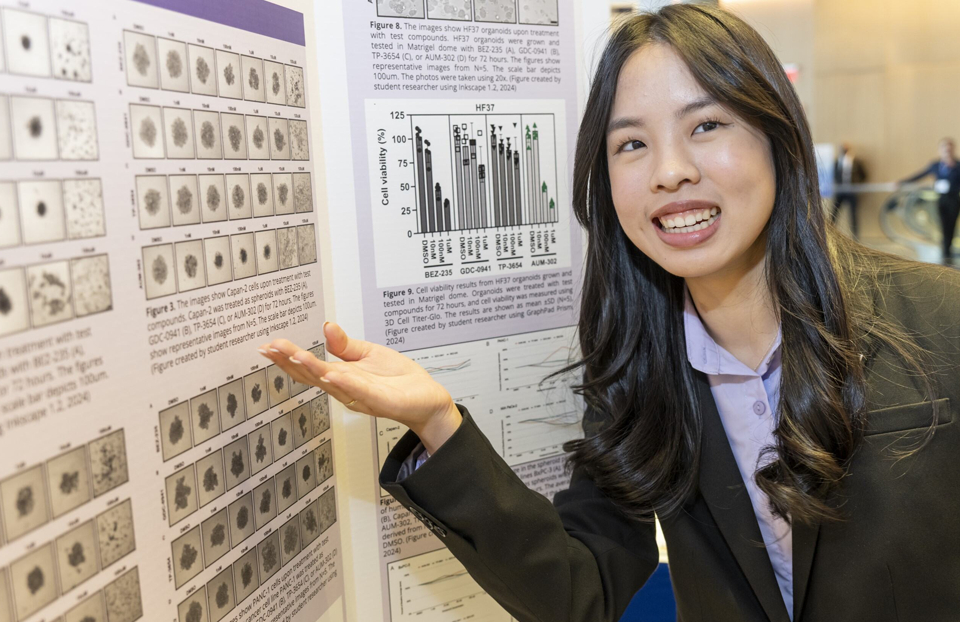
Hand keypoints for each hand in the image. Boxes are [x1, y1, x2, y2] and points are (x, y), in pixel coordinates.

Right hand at [258, 322, 461, 452]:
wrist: (426, 397)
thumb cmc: (398, 378)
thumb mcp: (368, 353)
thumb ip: (345, 344)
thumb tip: (326, 326)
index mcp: (342, 376)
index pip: (310, 366)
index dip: (288, 357)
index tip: (269, 345)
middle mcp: (346, 388)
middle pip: (313, 376)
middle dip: (291, 362)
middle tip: (271, 348)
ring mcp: (361, 396)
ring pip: (332, 383)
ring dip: (313, 370)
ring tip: (294, 356)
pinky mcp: (381, 400)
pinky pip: (360, 391)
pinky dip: (345, 383)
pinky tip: (331, 373)